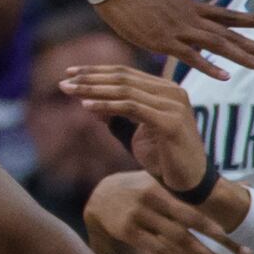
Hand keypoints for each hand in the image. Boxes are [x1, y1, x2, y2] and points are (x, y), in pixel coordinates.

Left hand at [59, 62, 211, 188]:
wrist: (190, 182)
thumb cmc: (163, 157)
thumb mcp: (135, 131)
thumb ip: (116, 114)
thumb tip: (87, 100)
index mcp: (166, 90)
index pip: (125, 73)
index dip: (95, 71)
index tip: (69, 72)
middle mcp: (173, 92)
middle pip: (123, 78)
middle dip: (90, 79)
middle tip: (62, 82)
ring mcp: (175, 106)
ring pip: (125, 91)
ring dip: (93, 90)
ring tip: (69, 91)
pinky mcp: (172, 122)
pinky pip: (132, 108)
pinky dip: (107, 105)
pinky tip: (87, 106)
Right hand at [86, 169, 242, 253]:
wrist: (99, 197)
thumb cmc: (139, 189)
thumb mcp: (158, 180)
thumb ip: (186, 187)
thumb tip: (240, 182)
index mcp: (160, 188)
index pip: (193, 209)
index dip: (214, 225)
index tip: (234, 237)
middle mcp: (149, 202)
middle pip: (190, 227)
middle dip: (219, 242)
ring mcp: (138, 218)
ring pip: (177, 242)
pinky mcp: (129, 233)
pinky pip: (159, 252)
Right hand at [91, 0, 253, 79]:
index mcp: (191, 4)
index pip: (229, 14)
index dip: (253, 20)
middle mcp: (190, 17)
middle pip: (231, 34)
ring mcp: (177, 29)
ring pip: (218, 45)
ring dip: (244, 57)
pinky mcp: (161, 40)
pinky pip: (190, 56)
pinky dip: (209, 66)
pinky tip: (225, 76)